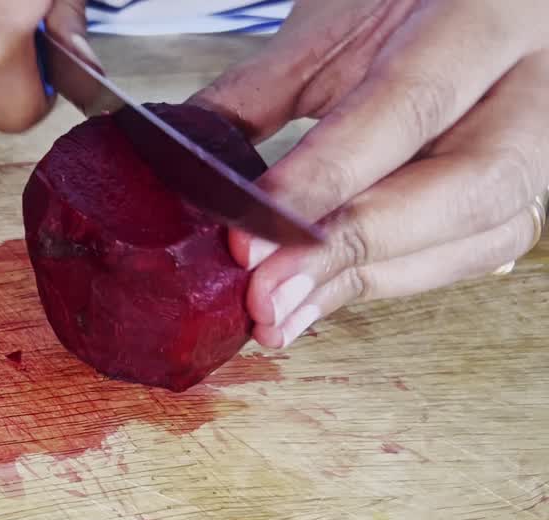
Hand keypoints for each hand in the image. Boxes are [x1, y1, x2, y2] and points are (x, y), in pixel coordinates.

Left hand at [191, 0, 548, 347]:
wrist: (459, 2)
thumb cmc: (400, 2)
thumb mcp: (327, 28)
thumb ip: (257, 93)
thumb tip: (181, 160)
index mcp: (488, 17)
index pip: (406, 108)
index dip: (323, 180)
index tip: (249, 238)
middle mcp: (533, 88)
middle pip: (466, 187)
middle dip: (353, 249)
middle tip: (266, 294)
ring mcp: (540, 146)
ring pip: (477, 236)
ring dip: (366, 283)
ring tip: (280, 315)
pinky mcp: (519, 194)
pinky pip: (466, 254)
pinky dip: (385, 282)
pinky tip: (318, 302)